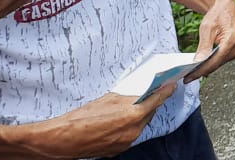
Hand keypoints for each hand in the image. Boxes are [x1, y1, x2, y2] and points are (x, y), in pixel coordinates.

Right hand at [26, 89, 174, 157]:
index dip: (165, 92)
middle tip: (152, 93)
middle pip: (149, 114)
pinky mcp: (118, 150)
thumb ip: (127, 97)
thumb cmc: (81, 117)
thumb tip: (139, 92)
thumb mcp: (107, 100)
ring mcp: (126, 143)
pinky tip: (122, 121)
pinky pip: (130, 135)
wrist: (62, 139)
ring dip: (140, 116)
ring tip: (134, 107)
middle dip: (151, 103)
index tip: (172, 85)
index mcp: (132, 116)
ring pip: (140, 125)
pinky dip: (130, 127)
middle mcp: (133, 131)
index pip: (156, 100)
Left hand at [186, 0, 234, 80]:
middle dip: (201, 71)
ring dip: (205, 68)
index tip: (188, 77)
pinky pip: (220, 60)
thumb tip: (199, 62)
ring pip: (218, 64)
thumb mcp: (207, 28)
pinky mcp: (234, 51)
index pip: (214, 61)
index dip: (200, 71)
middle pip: (216, 64)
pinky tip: (200, 66)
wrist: (225, 7)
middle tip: (186, 77)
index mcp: (232, 40)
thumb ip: (204, 46)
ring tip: (190, 73)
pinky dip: (210, 63)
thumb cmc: (217, 14)